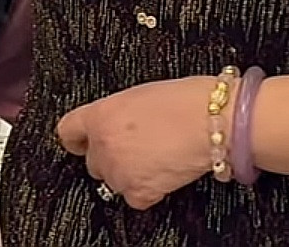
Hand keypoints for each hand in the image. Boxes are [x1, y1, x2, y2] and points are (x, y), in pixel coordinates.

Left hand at [57, 76, 214, 209]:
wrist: (219, 120)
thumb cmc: (193, 99)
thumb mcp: (148, 92)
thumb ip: (123, 110)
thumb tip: (122, 123)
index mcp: (104, 114)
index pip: (69, 130)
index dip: (78, 136)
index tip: (83, 140)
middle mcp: (105, 145)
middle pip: (94, 159)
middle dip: (114, 154)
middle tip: (142, 144)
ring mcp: (119, 172)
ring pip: (114, 179)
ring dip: (132, 171)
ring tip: (161, 154)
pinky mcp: (138, 192)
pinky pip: (135, 196)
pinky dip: (149, 188)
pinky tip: (166, 169)